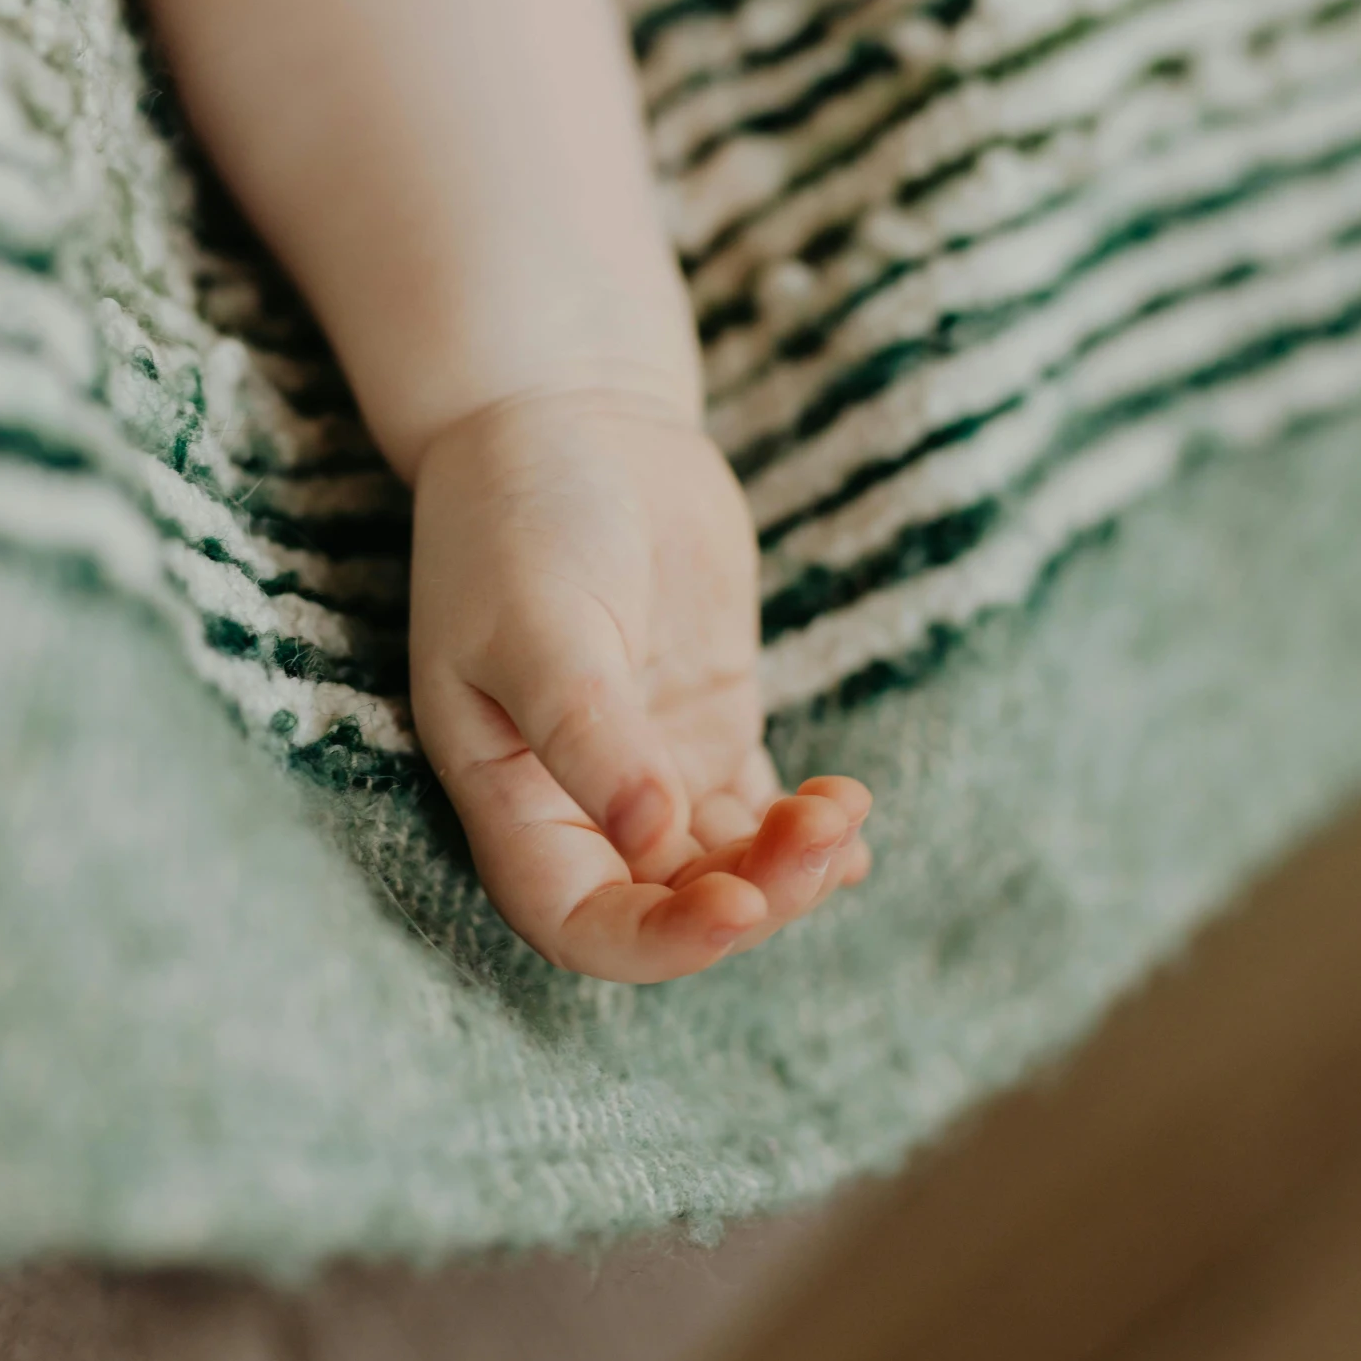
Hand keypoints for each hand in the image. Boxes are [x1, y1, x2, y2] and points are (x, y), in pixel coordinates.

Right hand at [409, 387, 870, 981]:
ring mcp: (651, 767)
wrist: (568, 416)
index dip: (658, 943)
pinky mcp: (708, 726)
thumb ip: (591, 735)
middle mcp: (577, 801)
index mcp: (510, 796)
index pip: (581, 922)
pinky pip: (760, 816)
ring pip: (726, 867)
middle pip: (670, 906)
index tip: (739, 908)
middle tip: (821, 838)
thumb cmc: (520, 517)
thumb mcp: (540, 622)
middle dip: (754, 897)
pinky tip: (850, 822)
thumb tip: (654, 844)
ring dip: (792, 865)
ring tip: (845, 810)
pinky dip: (808, 837)